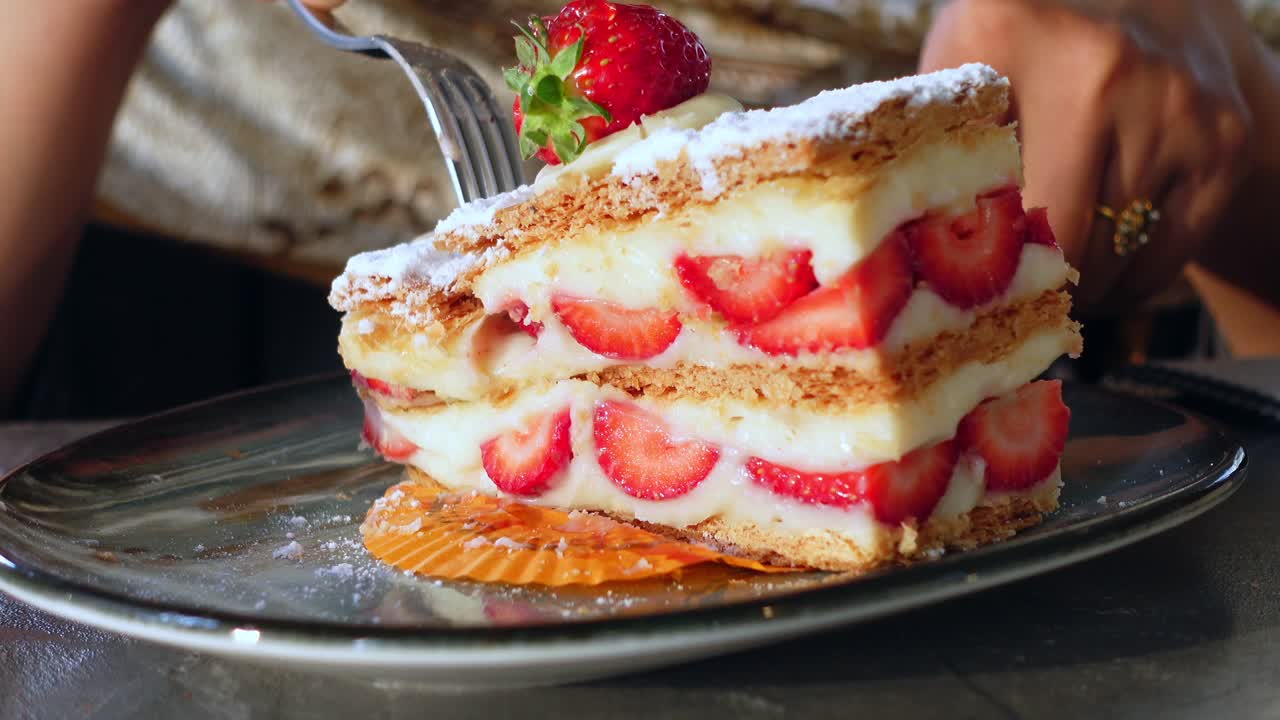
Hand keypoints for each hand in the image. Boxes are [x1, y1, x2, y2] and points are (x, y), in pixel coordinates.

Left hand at [920, 0, 1260, 313]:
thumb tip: (898, 240)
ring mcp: (1179, 106)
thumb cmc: (1024, 46)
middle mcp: (1110, 68)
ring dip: (1076, 292)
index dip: (976, 259)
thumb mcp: (962, 63)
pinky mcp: (1226, 143)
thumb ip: (929, 136)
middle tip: (1002, 300)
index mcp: (1019, 36)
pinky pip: (1166, 261)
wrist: (1144, 2)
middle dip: (1029, 285)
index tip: (960, 290)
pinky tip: (1098, 276)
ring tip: (1047, 283)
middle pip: (1062, 241)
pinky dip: (1127, 286)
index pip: (992, 195)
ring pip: (1114, 262)